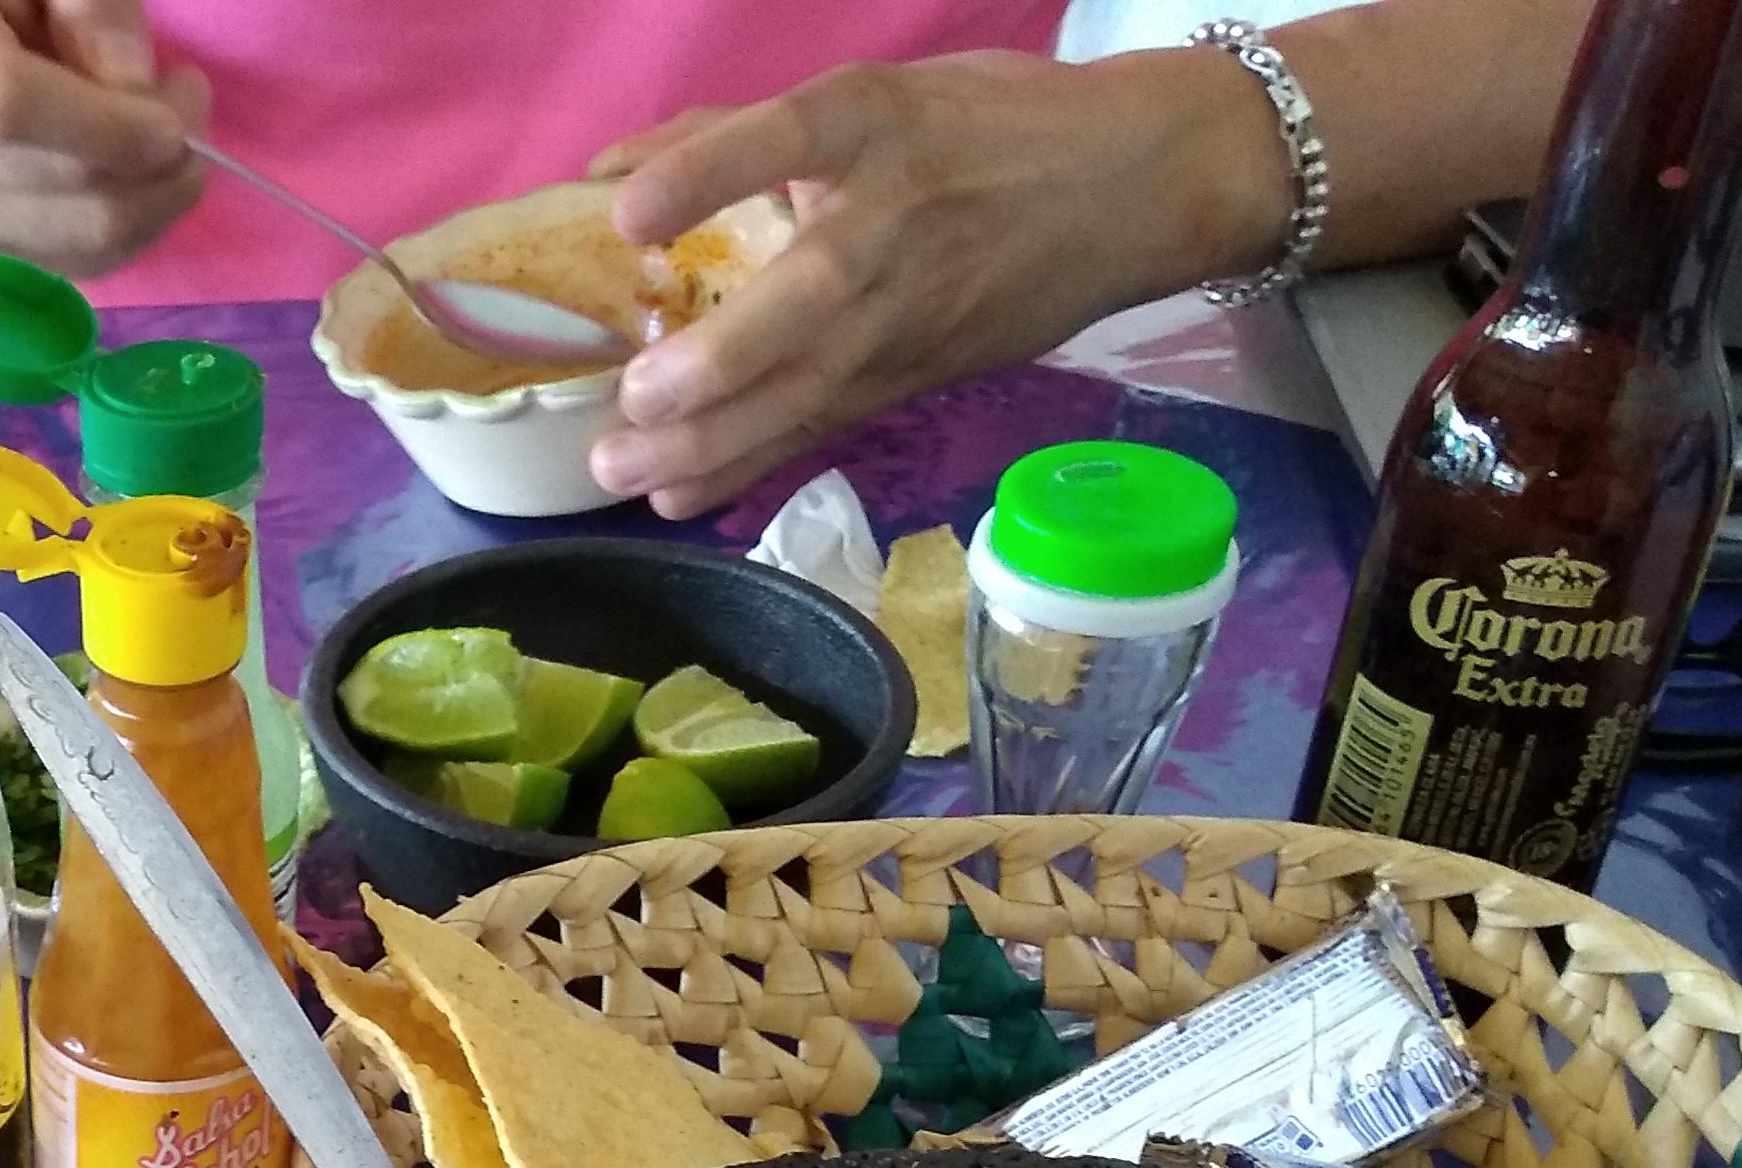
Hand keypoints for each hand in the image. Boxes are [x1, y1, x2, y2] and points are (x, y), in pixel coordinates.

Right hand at [0, 0, 209, 278]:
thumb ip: (91, 7)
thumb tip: (137, 91)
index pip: (13, 109)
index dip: (110, 130)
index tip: (177, 121)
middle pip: (53, 191)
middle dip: (153, 169)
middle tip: (189, 109)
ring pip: (67, 246)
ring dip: (144, 207)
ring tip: (158, 142)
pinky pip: (52, 269)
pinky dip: (111, 238)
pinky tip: (124, 184)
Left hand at [585, 52, 1286, 518]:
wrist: (1136, 186)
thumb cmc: (990, 128)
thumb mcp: (876, 97)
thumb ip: (736, 131)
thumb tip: (605, 172)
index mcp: (877, 128)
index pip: (788, 140)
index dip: (707, 173)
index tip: (624, 213)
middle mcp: (893, 223)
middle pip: (807, 298)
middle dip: (720, 361)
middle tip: (636, 399)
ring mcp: (909, 310)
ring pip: (812, 385)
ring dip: (718, 439)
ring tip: (629, 473)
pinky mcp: (917, 371)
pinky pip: (826, 421)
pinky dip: (752, 464)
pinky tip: (681, 496)